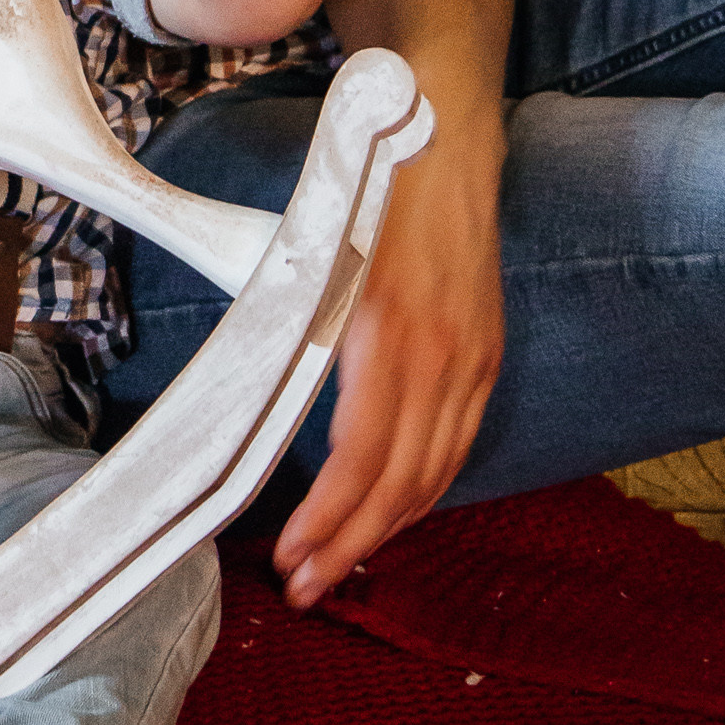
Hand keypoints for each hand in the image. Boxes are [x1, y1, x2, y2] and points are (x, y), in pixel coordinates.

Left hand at [272, 127, 504, 608]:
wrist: (448, 137)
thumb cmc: (370, 187)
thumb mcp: (313, 242)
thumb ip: (284, 311)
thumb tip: (238, 376)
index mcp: (387, 329)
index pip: (363, 457)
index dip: (329, 517)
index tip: (291, 555)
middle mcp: (440, 355)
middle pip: (402, 483)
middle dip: (351, 544)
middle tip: (306, 588)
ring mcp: (472, 359)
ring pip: (434, 474)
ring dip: (386, 529)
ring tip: (337, 566)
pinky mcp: (486, 356)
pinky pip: (456, 445)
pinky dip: (422, 490)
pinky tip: (389, 510)